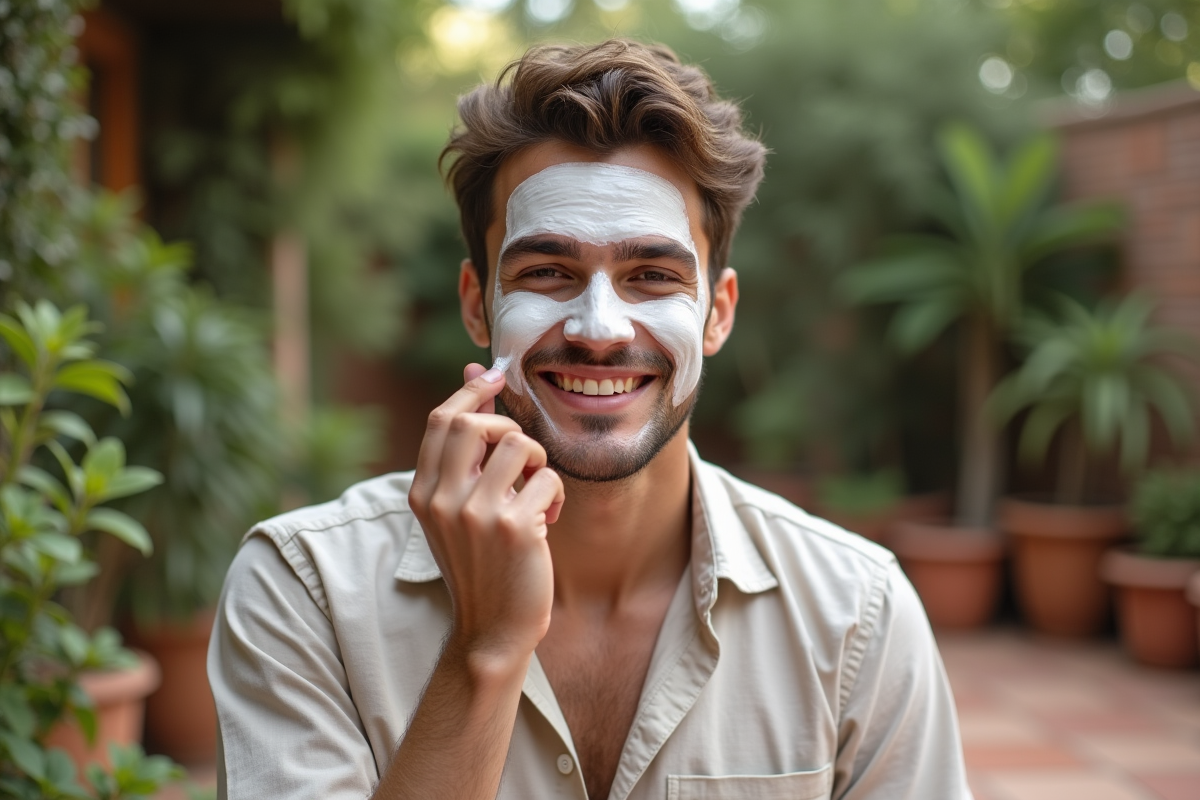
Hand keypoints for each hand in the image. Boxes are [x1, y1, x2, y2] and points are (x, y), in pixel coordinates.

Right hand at [408, 363, 564, 669]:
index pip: (441, 419)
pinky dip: (555, 494)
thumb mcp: (458, 509)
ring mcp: (476, 514)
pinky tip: (547, 521)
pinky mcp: (514, 528)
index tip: (496, 376)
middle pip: (473, 421)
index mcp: (423, 492)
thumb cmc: (481, 564)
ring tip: (535, 492)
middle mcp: (443, 499)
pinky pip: (548, 478)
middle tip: (522, 457)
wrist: (490, 631)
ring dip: (538, 462)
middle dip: (508, 425)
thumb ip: (463, 451)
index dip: (472, 392)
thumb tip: (475, 374)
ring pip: (518, 443)